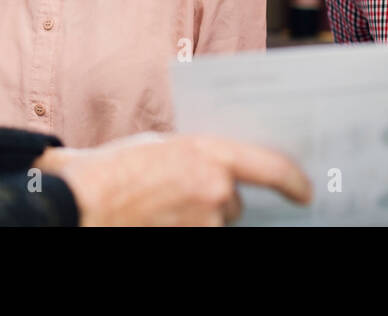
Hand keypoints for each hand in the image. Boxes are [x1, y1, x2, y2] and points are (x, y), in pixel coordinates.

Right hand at [33, 132, 311, 225]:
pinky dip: (186, 230)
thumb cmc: (112, 169)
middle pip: (233, 202)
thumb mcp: (159, 145)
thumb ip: (196, 155)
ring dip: (196, 221)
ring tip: (157, 209)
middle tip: (178, 196)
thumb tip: (217, 166)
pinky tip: (157, 222)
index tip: (305, 191)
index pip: (271, 167)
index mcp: (209, 153)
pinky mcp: (193, 242)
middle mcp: (215, 188)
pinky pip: (202, 237)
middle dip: (214, 202)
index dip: (294, 181)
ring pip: (214, 225)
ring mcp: (205, 223)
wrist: (81, 203)